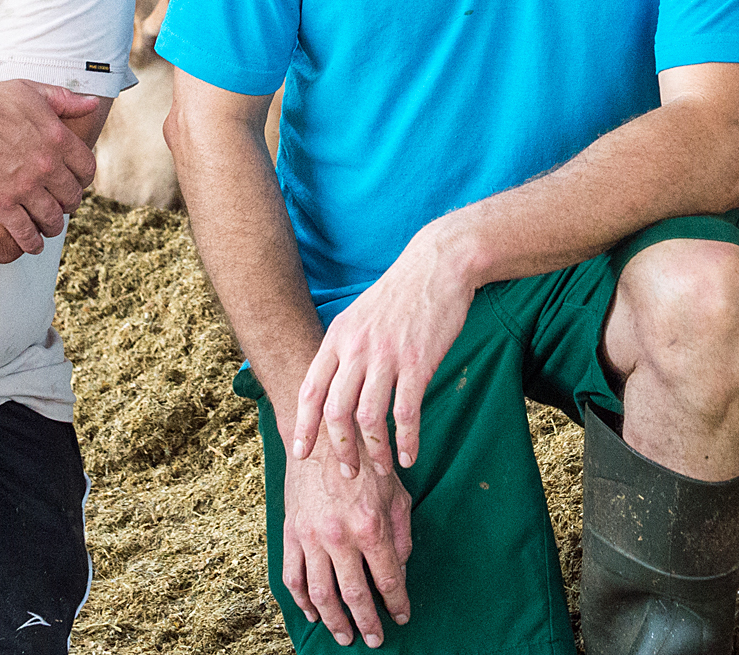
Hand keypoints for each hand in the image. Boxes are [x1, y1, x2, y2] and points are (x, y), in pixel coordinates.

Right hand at [0, 80, 101, 255]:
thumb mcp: (29, 91)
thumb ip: (64, 99)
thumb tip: (92, 104)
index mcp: (57, 138)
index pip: (87, 168)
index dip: (83, 178)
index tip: (76, 182)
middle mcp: (46, 165)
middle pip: (72, 196)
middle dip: (69, 203)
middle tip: (62, 206)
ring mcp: (24, 187)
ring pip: (52, 218)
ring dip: (53, 225)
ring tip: (48, 226)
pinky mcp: (1, 205)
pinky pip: (25, 233)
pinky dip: (32, 242)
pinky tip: (32, 244)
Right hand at [282, 446, 412, 647]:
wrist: (322, 435)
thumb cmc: (366, 463)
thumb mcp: (397, 494)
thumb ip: (401, 536)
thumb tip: (401, 572)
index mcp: (371, 526)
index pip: (388, 581)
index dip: (397, 605)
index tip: (401, 617)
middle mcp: (340, 537)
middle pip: (355, 596)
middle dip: (367, 623)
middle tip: (374, 640)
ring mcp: (311, 537)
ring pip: (321, 595)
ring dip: (334, 621)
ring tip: (345, 636)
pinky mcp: (291, 533)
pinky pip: (293, 577)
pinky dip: (301, 602)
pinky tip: (313, 614)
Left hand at [293, 225, 474, 477]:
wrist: (437, 266)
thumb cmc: (399, 295)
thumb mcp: (358, 315)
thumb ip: (344, 349)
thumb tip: (333, 387)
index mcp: (338, 338)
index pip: (310, 390)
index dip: (304, 426)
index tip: (301, 453)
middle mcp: (356, 349)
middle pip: (336, 412)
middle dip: (339, 449)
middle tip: (347, 473)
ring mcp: (387, 356)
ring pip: (369, 418)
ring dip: (374, 451)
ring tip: (380, 469)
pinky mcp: (418, 363)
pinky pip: (406, 413)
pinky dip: (405, 440)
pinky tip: (408, 456)